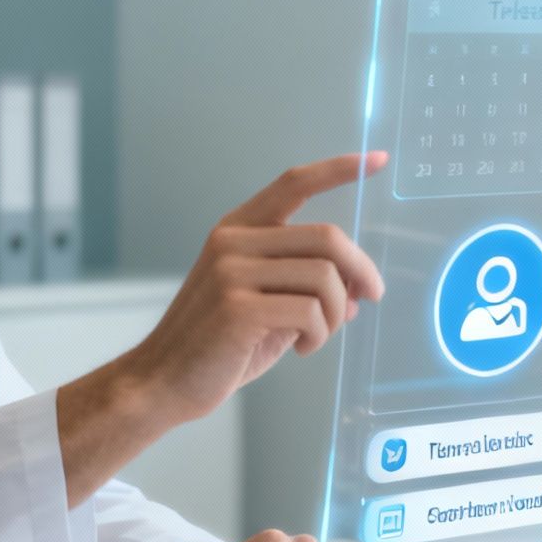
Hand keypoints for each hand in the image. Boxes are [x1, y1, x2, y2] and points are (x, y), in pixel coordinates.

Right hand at [122, 152, 387, 426]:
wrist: (162, 381)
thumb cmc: (216, 345)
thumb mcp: (263, 304)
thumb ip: (305, 288)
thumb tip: (359, 292)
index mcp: (238, 230)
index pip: (294, 184)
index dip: (339, 169)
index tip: (379, 160)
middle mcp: (233, 242)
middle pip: (327, 238)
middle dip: (360, 270)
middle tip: (371, 297)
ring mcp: (232, 273)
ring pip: (324, 278)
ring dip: (337, 314)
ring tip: (317, 335)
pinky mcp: (238, 308)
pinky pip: (310, 312)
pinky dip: (320, 335)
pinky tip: (302, 348)